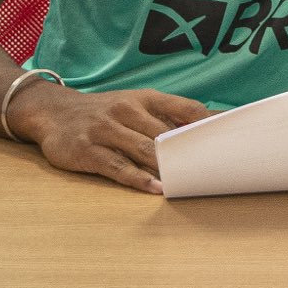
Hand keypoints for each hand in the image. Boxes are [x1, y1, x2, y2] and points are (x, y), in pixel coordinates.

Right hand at [7, 83, 211, 193]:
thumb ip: (167, 117)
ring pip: (145, 151)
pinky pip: (117, 167)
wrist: (52, 111)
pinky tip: (155, 189)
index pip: (187, 108)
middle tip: (218, 170)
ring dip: (169, 168)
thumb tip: (211, 129)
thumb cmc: (104, 112)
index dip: (212, 123)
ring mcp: (106, 129)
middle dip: (193, 153)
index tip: (235, 139)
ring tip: (191, 183)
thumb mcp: (135, 104)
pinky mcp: (88, 150)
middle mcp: (126, 110)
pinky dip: (138, 179)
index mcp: (145, 98)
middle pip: (168, 134)